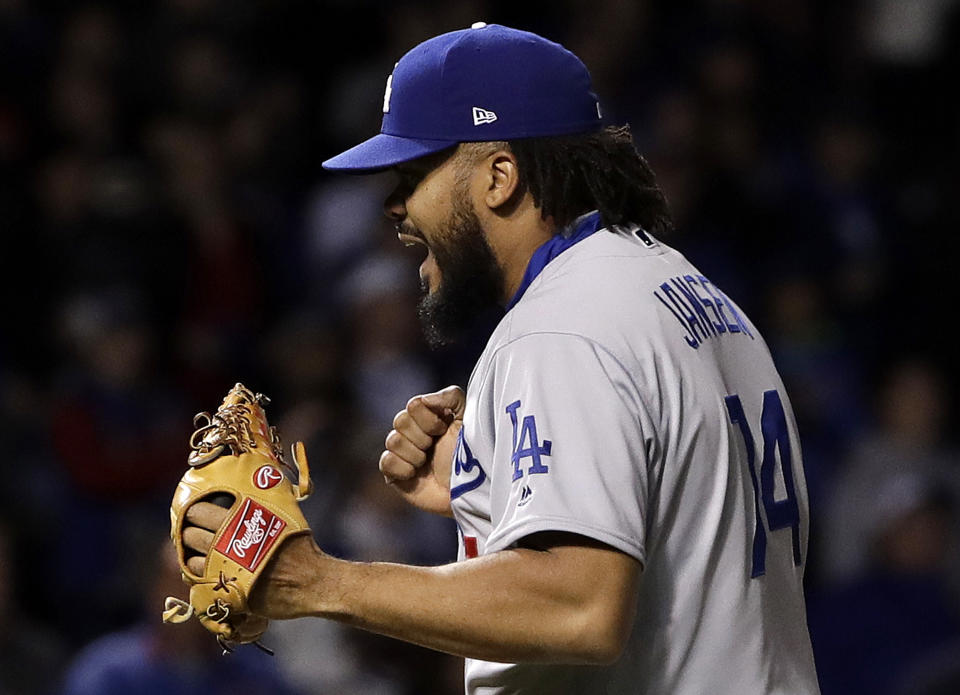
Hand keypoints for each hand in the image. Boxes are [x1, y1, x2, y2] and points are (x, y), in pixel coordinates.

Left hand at [182, 502, 324, 619]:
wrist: (310, 581)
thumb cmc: (300, 545)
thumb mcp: (286, 513)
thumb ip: (267, 497)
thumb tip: (263, 475)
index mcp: (240, 519)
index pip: (199, 510)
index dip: (193, 511)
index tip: (194, 513)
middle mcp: (228, 542)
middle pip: (190, 534)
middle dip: (188, 533)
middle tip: (192, 534)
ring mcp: (225, 567)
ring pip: (190, 560)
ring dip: (191, 557)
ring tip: (199, 556)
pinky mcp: (225, 591)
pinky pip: (199, 584)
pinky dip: (199, 578)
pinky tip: (206, 574)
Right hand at [379, 385, 464, 516]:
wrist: (469, 491)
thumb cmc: (471, 457)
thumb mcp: (468, 419)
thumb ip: (451, 396)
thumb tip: (424, 400)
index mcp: (429, 417)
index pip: (413, 404)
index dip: (428, 419)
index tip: (443, 431)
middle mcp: (414, 432)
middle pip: (400, 420)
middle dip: (421, 437)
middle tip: (434, 448)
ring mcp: (403, 453)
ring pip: (393, 440)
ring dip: (414, 454)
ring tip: (427, 464)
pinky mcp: (395, 474)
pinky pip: (385, 462)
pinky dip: (401, 468)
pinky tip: (414, 475)